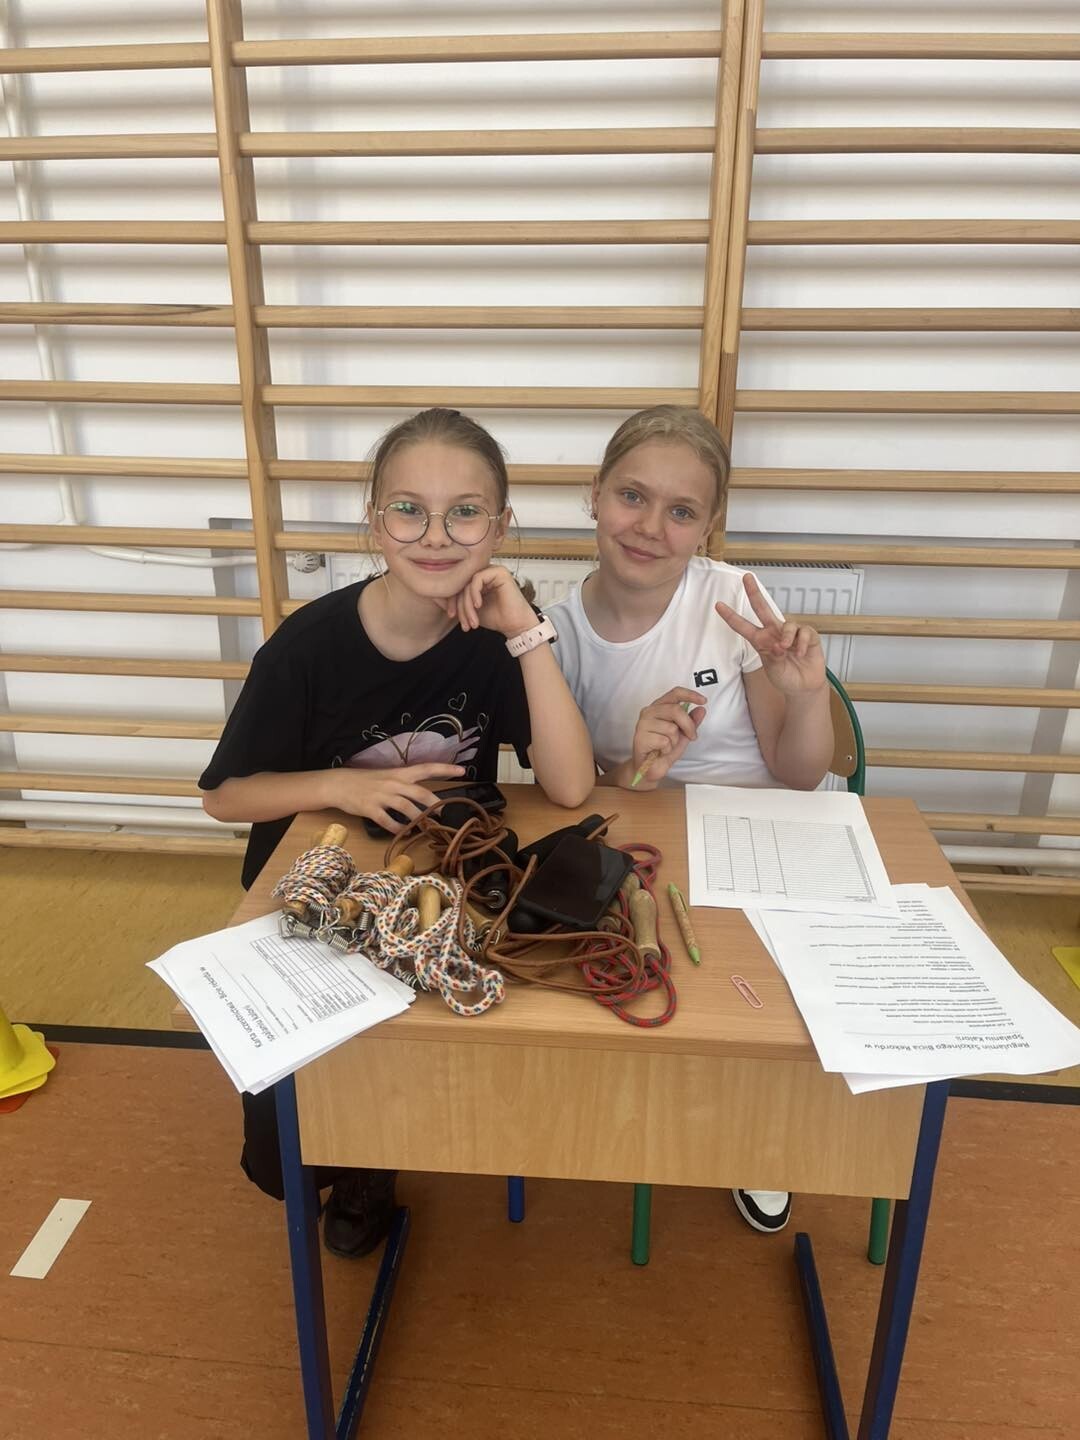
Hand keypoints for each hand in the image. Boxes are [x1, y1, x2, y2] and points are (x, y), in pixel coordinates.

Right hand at [328, 762, 465, 832]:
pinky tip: (404, 833)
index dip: (445, 769)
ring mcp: (382, 796)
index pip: (426, 768)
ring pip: (407, 809)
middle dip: (436, 805)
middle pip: (420, 793)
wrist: (338, 784)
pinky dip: (398, 829)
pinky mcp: (371, 809)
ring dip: (420, 820)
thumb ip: (404, 785)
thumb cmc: (365, 781)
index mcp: (399, 773)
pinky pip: (388, 821)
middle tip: (447, 815)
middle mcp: (393, 783)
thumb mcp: (387, 777)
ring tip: (429, 828)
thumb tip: (423, 797)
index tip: (463, 771)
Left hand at [438, 565, 535, 639]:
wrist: (515, 625)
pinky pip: (478, 579)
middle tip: (463, 622)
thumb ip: (454, 603)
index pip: (458, 586)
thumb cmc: (496, 618)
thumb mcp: (470, 611)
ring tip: (472, 620)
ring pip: (468, 583)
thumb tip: (434, 596)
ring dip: (467, 604)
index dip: (452, 601)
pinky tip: (479, 606)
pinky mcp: (499, 572)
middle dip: (460, 606)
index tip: (451, 616)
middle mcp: (484, 573)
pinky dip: (474, 593)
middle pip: (462, 584)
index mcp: (478, 580)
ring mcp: (492, 570)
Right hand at [627, 687, 705, 787]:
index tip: (703, 701)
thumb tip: (701, 710)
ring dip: (674, 741)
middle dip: (688, 725)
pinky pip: (663, 741)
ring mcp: (642, 724)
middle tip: (692, 736)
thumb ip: (691, 722)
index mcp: (659, 707)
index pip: (674, 694)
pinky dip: (667, 750)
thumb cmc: (664, 750)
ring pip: (671, 728)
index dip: (690, 695)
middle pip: (675, 710)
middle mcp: (649, 712)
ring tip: (666, 746)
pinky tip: (659, 752)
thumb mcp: (683, 735)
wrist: (650, 769)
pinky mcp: (640, 737)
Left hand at [714, 574, 825, 695]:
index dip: (731, 616)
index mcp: (761, 640)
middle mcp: (774, 632)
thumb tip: (780, 644)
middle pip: (762, 608)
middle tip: (746, 578)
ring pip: (787, 624)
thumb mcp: (773, 669)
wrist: (803, 686)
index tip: (718, 605)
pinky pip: (804, 632)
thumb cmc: (785, 677)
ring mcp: (791, 633)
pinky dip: (802, 643)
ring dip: (786, 637)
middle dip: (754, 592)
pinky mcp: (808, 636)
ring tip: (786, 649)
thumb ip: (774, 657)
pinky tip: (801, 653)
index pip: (743, 626)